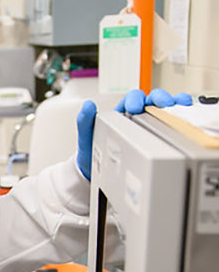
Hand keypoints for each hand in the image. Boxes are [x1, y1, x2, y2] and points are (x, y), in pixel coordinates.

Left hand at [76, 88, 192, 180]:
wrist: (96, 173)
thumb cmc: (92, 152)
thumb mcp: (86, 136)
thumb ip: (84, 121)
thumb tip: (88, 105)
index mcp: (121, 113)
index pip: (132, 98)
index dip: (136, 99)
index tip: (134, 108)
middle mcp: (136, 117)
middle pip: (151, 100)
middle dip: (158, 99)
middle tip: (164, 104)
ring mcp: (148, 127)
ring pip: (163, 110)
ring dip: (174, 104)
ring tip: (180, 104)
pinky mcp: (156, 137)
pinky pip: (169, 124)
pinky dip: (179, 117)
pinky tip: (186, 116)